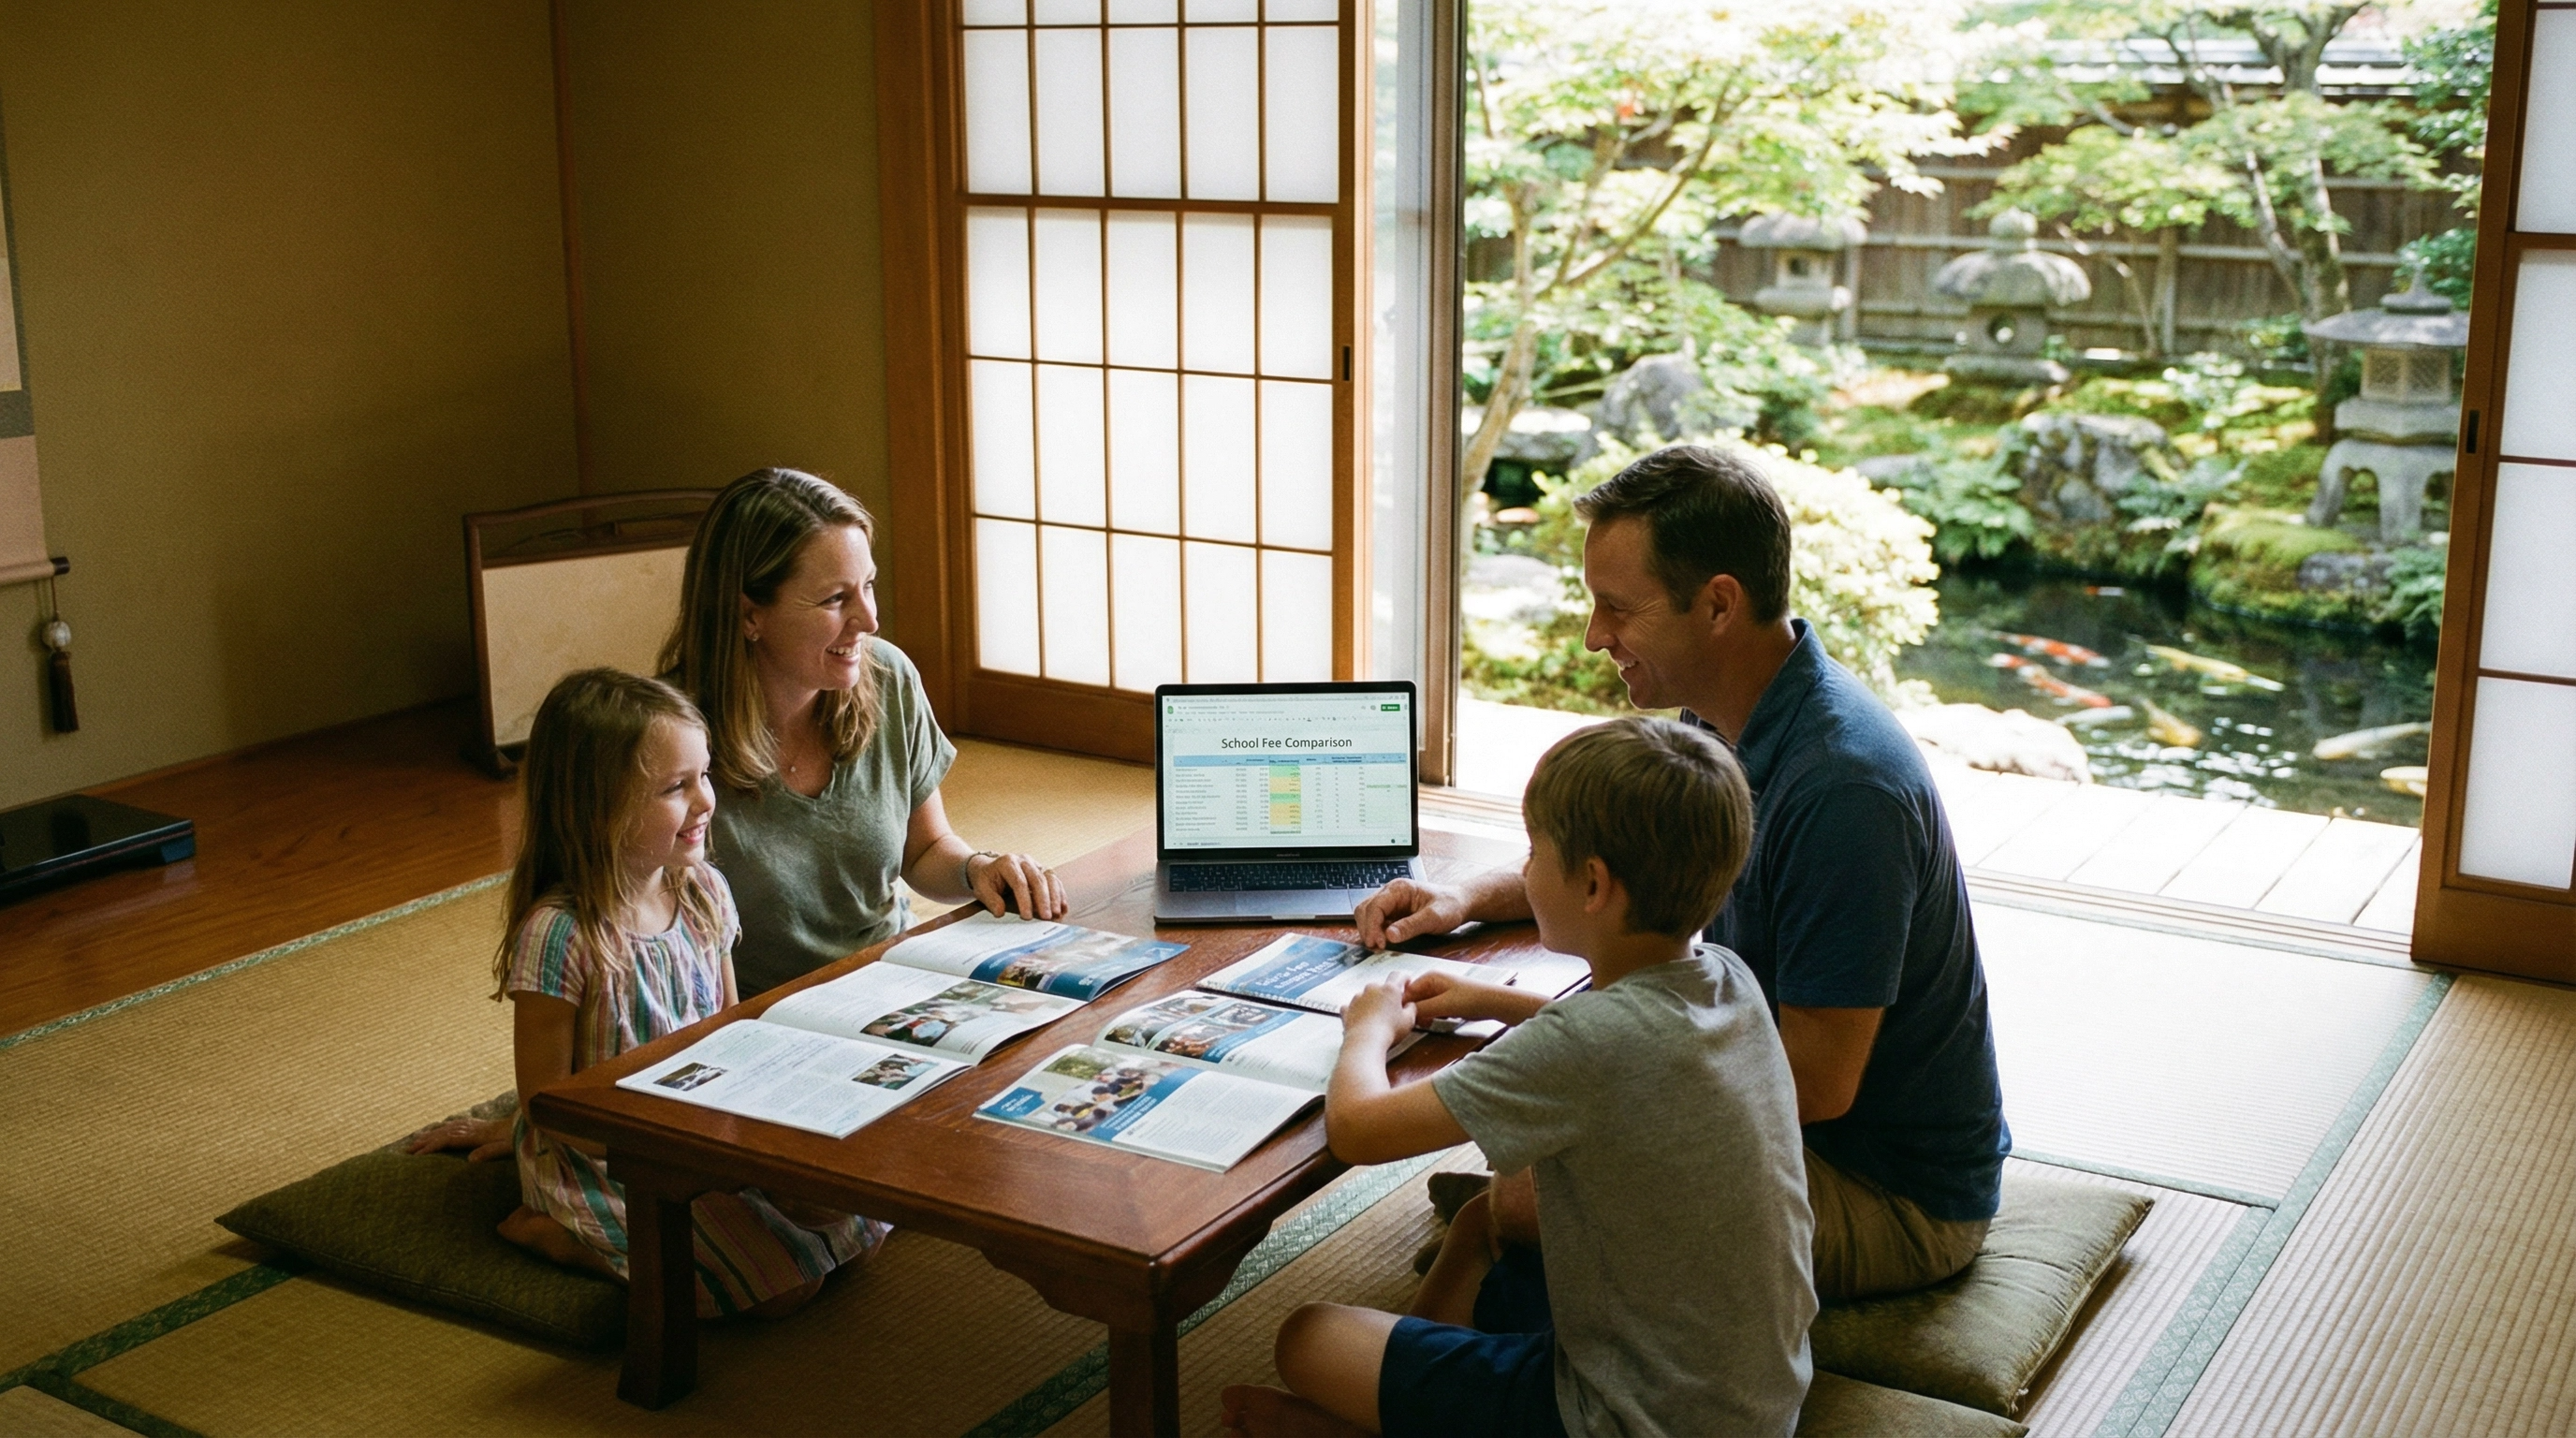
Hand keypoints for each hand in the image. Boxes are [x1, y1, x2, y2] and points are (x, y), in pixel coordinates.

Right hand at [403, 1116, 511, 1162]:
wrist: (530, 1122)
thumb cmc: (519, 1138)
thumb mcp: (507, 1148)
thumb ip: (489, 1152)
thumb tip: (470, 1161)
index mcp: (476, 1135)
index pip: (447, 1140)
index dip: (430, 1147)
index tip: (416, 1157)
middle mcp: (472, 1128)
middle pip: (442, 1133)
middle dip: (423, 1141)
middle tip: (406, 1151)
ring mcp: (475, 1125)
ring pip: (446, 1128)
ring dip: (430, 1135)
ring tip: (415, 1142)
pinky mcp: (479, 1125)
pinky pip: (455, 1125)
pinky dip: (442, 1128)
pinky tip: (438, 1130)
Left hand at [968, 850, 1066, 920]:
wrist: (990, 869)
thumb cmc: (986, 880)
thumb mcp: (982, 889)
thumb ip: (991, 900)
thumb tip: (1000, 912)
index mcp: (1008, 862)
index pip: (1019, 881)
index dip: (1024, 900)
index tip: (1027, 916)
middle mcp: (1024, 860)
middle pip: (1037, 879)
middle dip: (1043, 900)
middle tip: (1046, 917)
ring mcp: (1035, 864)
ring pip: (1050, 878)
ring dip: (1055, 897)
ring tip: (1057, 914)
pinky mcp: (1043, 870)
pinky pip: (1054, 881)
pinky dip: (1060, 894)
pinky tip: (1063, 908)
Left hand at [1341, 977, 1417, 1050]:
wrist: (1365, 1041)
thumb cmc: (1389, 1031)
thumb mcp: (1409, 1021)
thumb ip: (1411, 1009)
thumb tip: (1409, 1005)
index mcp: (1389, 989)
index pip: (1398, 976)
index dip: (1403, 978)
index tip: (1405, 983)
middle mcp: (1372, 989)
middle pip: (1381, 987)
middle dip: (1385, 995)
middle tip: (1391, 1009)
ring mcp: (1358, 997)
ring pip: (1366, 996)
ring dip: (1371, 1003)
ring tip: (1376, 1018)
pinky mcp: (1347, 1008)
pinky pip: (1353, 1006)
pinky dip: (1357, 1011)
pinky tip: (1361, 1020)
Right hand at [1354, 878, 1475, 947]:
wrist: (1459, 904)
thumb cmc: (1449, 906)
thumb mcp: (1434, 918)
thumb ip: (1411, 926)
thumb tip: (1389, 936)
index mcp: (1399, 889)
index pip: (1374, 906)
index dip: (1372, 926)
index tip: (1378, 943)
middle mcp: (1390, 892)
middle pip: (1365, 909)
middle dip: (1367, 929)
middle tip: (1376, 947)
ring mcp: (1390, 902)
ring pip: (1366, 915)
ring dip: (1368, 931)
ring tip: (1378, 946)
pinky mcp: (1392, 912)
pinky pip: (1375, 920)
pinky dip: (1374, 932)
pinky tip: (1383, 942)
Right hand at [1403, 972, 1529, 1024]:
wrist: (1494, 1003)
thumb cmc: (1471, 999)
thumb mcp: (1443, 1005)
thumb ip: (1422, 1009)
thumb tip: (1404, 1013)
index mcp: (1430, 977)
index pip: (1407, 991)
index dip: (1404, 1005)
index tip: (1403, 1019)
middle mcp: (1432, 982)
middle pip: (1414, 998)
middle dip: (1414, 1012)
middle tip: (1417, 1024)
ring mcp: (1439, 992)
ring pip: (1422, 1005)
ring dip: (1423, 1015)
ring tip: (1427, 1023)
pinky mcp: (1446, 1001)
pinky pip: (1431, 1009)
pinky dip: (1431, 1016)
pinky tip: (1435, 1022)